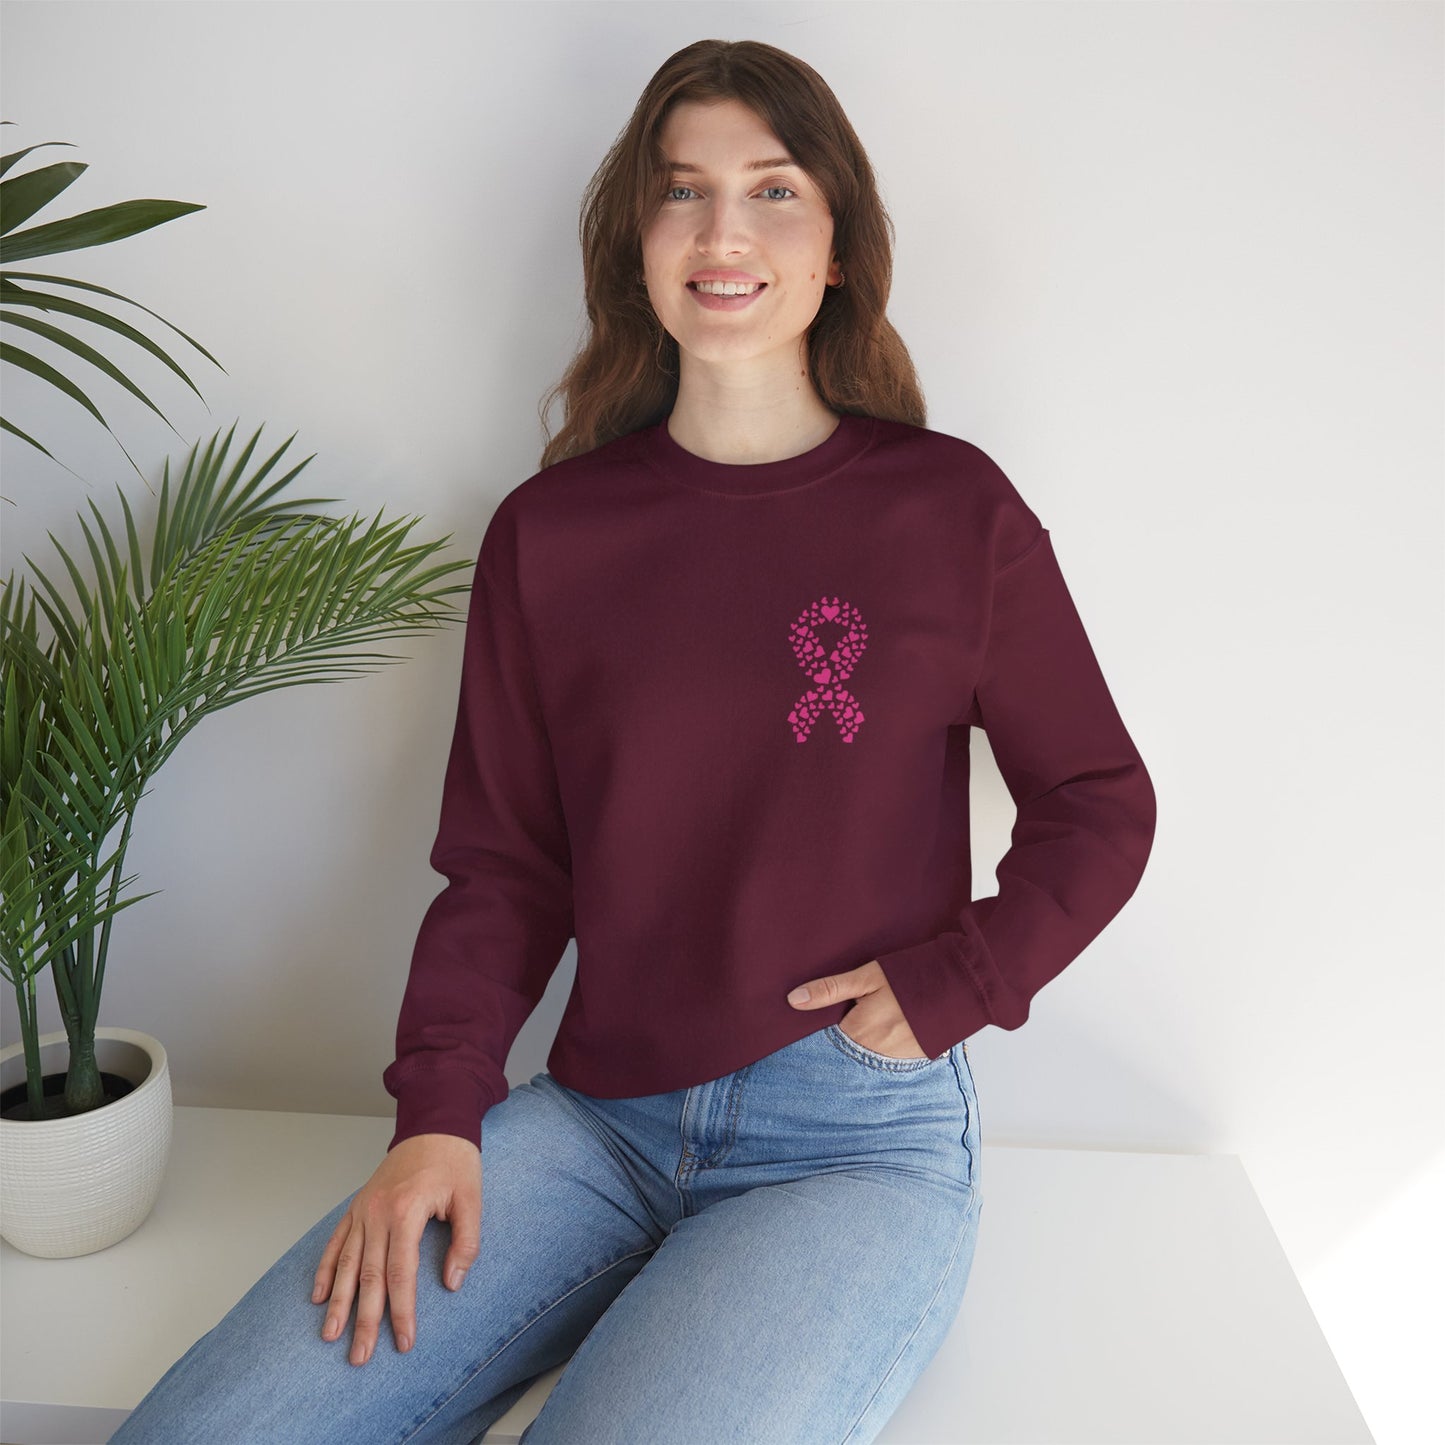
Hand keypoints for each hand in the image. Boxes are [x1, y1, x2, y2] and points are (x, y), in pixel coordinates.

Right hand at [312, 1132, 480, 1365]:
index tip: (403, 1341)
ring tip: (330, 1336)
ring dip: (337, 1302)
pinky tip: (318, 1295)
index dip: (402, 1311)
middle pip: (368, 1276)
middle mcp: (378, 1213)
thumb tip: (451, 1283)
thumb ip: (466, 1242)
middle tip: (359, 1356)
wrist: (434, 1123)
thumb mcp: (471, 1199)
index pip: (401, 1273)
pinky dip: (325, 1269)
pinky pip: (336, 1241)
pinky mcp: (358, 1206)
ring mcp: (364, 1209)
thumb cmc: (455, 1161)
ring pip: (345, 1263)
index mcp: (406, 1212)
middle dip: (363, 1319)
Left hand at [786, 959, 928, 1058]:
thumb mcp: (868, 976)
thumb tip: (793, 1000)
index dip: (823, 1029)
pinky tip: (894, 1027)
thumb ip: (830, 990)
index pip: (827, 1041)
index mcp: (860, 1032)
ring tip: (877, 1019)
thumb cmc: (911, 975)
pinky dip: (886, 1046)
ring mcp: (899, 1059)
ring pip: (869, 1055)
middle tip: (856, 1014)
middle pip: (848, 1050)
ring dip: (867, 1042)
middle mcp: (877, 1053)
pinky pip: (891, 1058)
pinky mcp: (917, 1058)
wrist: (962, 982)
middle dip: (844, 1038)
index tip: (823, 1021)